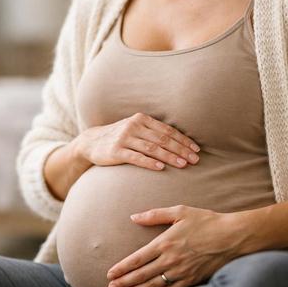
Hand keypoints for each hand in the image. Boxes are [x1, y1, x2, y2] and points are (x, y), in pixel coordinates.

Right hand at [76, 112, 200, 170]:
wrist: (91, 142)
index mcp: (141, 119)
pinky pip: (136, 157)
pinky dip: (150, 162)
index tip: (196, 149)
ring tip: (183, 164)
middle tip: (194, 159)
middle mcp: (134, 126)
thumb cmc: (119, 137)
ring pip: (152, 148)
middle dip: (181, 149)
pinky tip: (161, 168)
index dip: (183, 140)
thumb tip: (179, 142)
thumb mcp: (135, 128)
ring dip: (169, 157)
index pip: (167, 130)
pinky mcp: (116, 151)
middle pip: (163, 139)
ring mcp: (124, 138)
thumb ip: (152, 132)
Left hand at [105, 205, 243, 286]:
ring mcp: (181, 272)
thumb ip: (155, 215)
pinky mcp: (191, 280)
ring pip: (153, 285)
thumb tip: (134, 217)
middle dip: (124, 282)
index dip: (122, 268)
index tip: (110, 273)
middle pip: (141, 275)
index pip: (137, 259)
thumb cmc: (206, 221)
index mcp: (165, 242)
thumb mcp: (180, 211)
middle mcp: (170, 260)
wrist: (232, 236)